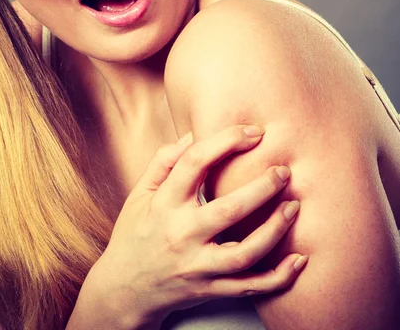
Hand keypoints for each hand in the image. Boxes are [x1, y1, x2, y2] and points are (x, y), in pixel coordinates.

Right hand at [94, 125, 306, 327]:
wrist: (123, 290)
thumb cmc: (134, 234)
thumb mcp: (139, 193)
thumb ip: (163, 162)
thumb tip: (193, 133)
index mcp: (164, 203)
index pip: (195, 162)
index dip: (226, 141)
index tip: (254, 132)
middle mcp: (181, 234)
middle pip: (228, 210)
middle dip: (262, 187)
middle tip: (284, 170)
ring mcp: (196, 266)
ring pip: (244, 253)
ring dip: (275, 230)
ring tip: (294, 206)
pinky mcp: (209, 290)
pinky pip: (249, 288)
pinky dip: (278, 278)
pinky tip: (299, 260)